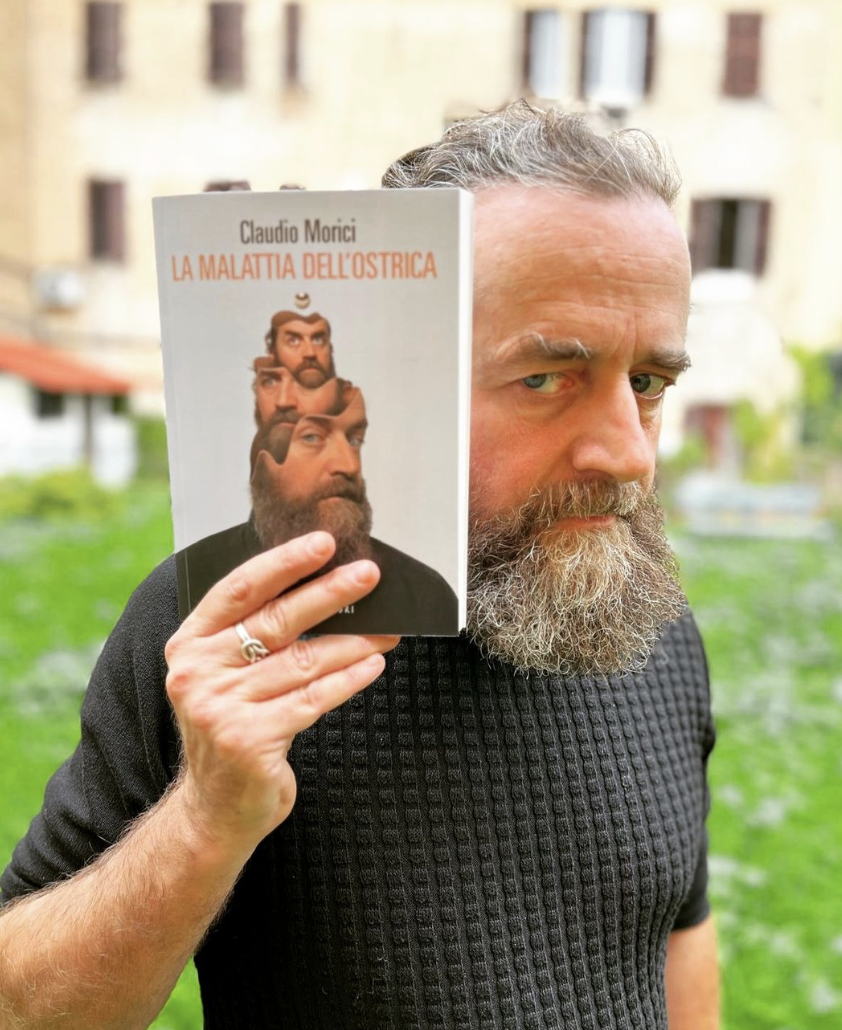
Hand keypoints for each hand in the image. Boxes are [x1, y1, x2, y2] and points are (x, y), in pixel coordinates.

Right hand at [164, 531, 397, 856]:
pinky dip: (348, 681)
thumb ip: (254, 636)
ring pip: (302, 662)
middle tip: (369, 574)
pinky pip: (312, 700)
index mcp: (189, 645)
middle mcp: (197, 672)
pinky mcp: (248, 740)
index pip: (237, 589)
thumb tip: (325, 590)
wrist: (213, 809)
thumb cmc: (231, 728)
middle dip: (330, 593)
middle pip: (276, 620)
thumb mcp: (225, 676)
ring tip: (388, 627)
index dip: (282, 563)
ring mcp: (220, 708)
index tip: (323, 543)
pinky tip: (373, 665)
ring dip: (353, 641)